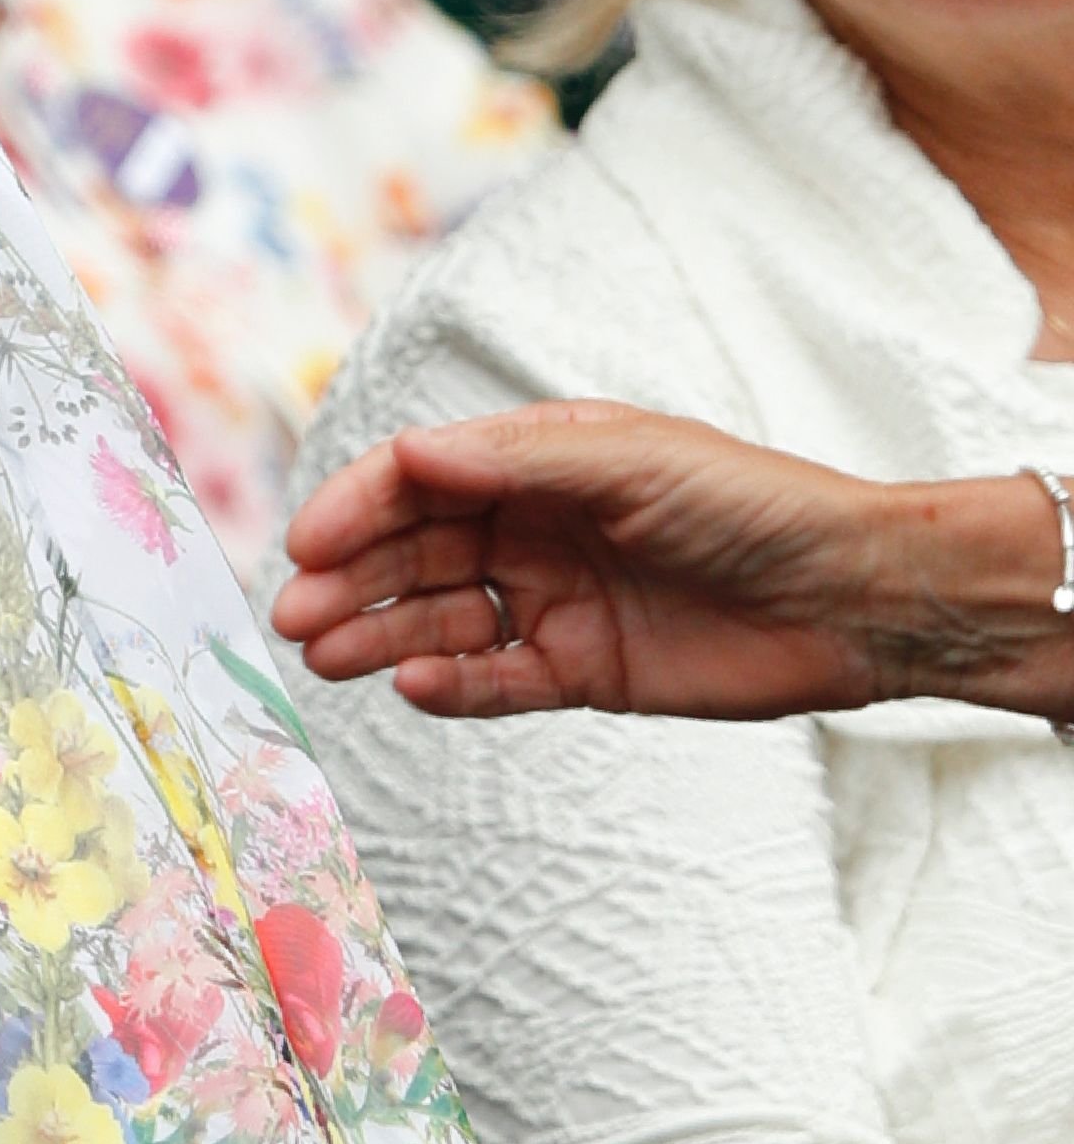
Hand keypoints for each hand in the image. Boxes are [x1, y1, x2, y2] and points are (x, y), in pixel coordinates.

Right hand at [273, 403, 1073, 723]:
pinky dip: (452, 685)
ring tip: (325, 658)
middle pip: (415, 550)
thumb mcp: (628, 462)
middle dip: (351, 577)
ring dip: (381, 634)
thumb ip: (512, 464)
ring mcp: (555, 600)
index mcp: (537, 462)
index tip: (308, 540)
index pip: (420, 478)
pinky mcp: (585, 671)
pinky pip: (498, 679)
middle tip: (294, 614)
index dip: (357, 504)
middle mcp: (534, 528)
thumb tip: (409, 455)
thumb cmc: (749, 504)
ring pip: (442, 618)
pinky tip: (413, 688)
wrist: (850, 599)